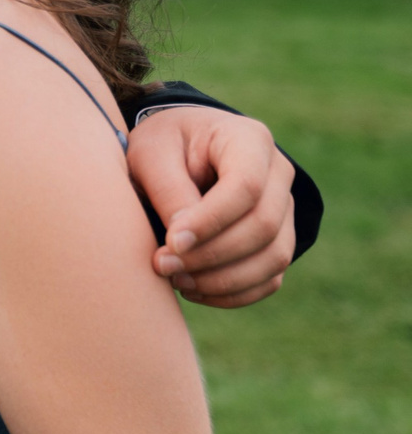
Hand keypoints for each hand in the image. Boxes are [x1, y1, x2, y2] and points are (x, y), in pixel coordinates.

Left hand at [124, 107, 295, 305]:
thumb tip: (183, 241)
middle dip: (211, 254)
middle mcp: (278, 174)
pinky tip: (193, 290)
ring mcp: (284, 209)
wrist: (177, 149)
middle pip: (264, 225)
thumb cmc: (162, 145)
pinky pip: (270, 278)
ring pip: (274, 257)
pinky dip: (234, 293)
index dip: (211, 221)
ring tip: (176, 280)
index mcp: (248, 140)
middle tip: (162, 265)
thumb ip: (168, 190)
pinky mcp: (277, 240)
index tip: (171, 242)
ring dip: (223, 279)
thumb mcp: (151, 153)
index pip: (246, 186)